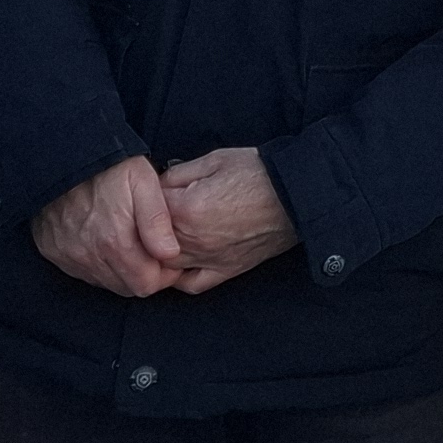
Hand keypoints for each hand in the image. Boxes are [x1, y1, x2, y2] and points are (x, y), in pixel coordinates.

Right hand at [33, 155, 184, 297]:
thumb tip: (170, 254)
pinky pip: (83, 271)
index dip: (164, 275)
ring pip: (105, 282)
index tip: (168, 257)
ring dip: (121, 270)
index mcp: (115, 242)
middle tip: (151, 249)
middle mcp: (89, 255)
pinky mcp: (53, 251)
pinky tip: (104, 241)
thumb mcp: (144, 182)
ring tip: (129, 242)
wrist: (62, 155)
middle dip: (145, 274)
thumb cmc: (109, 166)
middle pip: (127, 288)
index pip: (146, 285)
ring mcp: (68, 255)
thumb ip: (158, 220)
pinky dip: (98, 263)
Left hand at [159, 147, 297, 293]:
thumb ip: (178, 174)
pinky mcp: (225, 270)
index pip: (146, 208)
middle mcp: (191, 240)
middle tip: (159, 209)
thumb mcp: (215, 159)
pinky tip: (178, 264)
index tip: (155, 188)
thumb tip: (157, 185)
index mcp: (185, 209)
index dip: (147, 195)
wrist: (297, 194)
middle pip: (149, 241)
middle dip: (148, 225)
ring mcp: (207, 259)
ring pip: (164, 265)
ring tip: (161, 236)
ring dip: (157, 252)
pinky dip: (178, 277)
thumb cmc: (259, 173)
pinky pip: (191, 283)